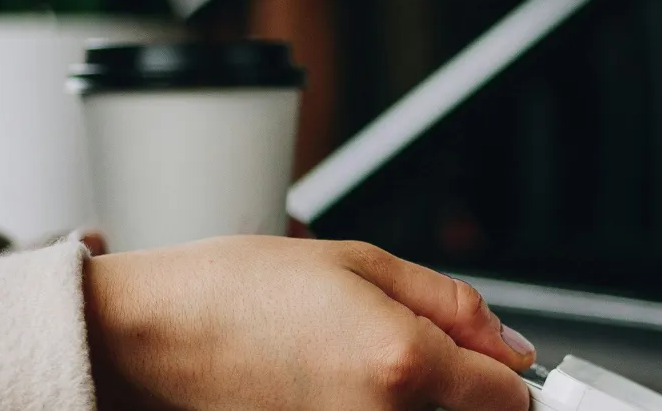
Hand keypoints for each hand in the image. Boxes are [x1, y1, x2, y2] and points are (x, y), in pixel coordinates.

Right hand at [85, 235, 536, 409]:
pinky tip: (342, 390)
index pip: (510, 401)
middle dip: (465, 393)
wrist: (148, 338)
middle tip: (420, 356)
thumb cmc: (236, 293)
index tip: (489, 358)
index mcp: (403, 365)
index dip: (504, 373)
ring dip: (422, 405)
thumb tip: (512, 347)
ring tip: (365, 369)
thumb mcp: (362, 264)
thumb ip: (454, 306)